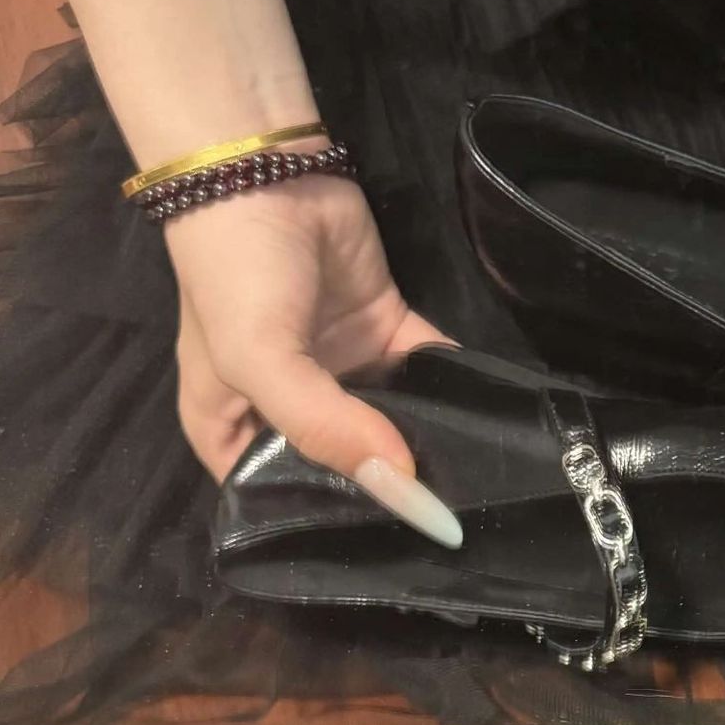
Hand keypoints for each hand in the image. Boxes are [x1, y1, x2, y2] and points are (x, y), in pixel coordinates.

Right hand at [167, 170, 461, 543]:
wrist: (267, 169)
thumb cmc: (236, 274)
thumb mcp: (258, 360)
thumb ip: (325, 428)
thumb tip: (401, 484)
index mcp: (232, 429)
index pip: (278, 500)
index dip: (325, 528)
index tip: (384, 554)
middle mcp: (289, 410)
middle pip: (346, 470)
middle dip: (391, 494)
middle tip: (450, 532)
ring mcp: (344, 372)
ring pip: (396, 426)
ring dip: (431, 451)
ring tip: (479, 494)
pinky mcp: (389, 332)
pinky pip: (430, 374)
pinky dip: (458, 394)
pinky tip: (492, 429)